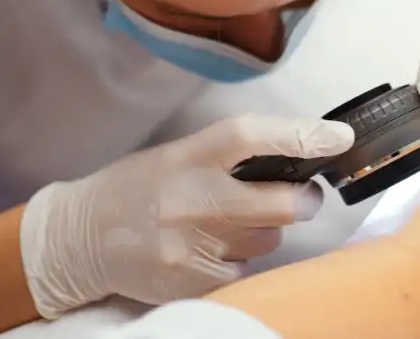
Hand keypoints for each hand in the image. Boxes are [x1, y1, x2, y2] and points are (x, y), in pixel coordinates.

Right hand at [20, 115, 353, 317]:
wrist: (81, 238)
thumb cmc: (139, 187)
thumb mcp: (179, 153)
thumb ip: (232, 154)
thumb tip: (296, 153)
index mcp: (188, 157)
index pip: (252, 138)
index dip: (302, 136)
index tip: (338, 137)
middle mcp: (192, 201)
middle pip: (279, 204)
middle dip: (306, 199)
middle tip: (306, 193)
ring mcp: (192, 247)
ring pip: (268, 240)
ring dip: (268, 229)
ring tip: (234, 221)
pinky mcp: (192, 282)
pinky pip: (245, 268)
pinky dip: (242, 256)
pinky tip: (214, 246)